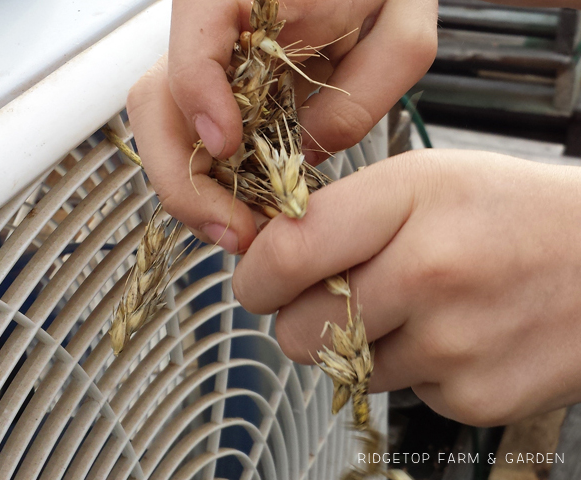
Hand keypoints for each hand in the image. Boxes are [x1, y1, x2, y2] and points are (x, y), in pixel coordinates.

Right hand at [127, 0, 436, 252]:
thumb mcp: (398, 27)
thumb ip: (362, 91)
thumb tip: (303, 152)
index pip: (191, 42)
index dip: (198, 98)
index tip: (226, 145)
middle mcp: (208, 28)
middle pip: (156, 102)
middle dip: (184, 180)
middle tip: (232, 229)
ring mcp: (207, 65)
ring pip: (166, 130)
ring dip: (194, 189)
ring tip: (239, 227)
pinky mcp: (217, 95)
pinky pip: (195, 141)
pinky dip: (212, 182)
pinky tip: (245, 204)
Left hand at [232, 150, 580, 425]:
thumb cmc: (507, 212)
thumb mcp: (423, 177)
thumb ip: (337, 214)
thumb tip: (262, 257)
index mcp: (409, 199)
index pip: (285, 256)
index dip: (255, 276)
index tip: (259, 277)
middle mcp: (430, 273)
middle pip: (296, 333)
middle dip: (298, 317)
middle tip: (332, 294)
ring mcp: (455, 345)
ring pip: (340, 368)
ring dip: (356, 343)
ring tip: (410, 306)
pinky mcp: (475, 398)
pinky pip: (395, 391)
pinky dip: (408, 365)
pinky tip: (449, 331)